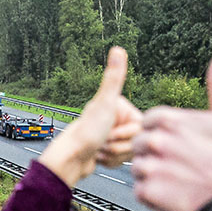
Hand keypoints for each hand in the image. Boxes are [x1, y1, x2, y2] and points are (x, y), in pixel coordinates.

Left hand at [39, 47, 139, 187]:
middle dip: (120, 145)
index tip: (111, 131)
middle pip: (137, 139)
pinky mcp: (107, 150)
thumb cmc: (85, 133)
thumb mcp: (104, 104)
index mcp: (119, 106)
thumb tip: (117, 48)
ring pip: (129, 151)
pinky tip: (98, 157)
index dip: (128, 134)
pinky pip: (120, 161)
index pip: (142, 125)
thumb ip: (114, 78)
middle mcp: (115, 118)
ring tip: (99, 150)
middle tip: (103, 142)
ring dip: (114, 154)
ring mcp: (111, 134)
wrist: (70, 160)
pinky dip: (110, 162)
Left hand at [132, 45, 211, 210]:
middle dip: (156, 153)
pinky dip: (153, 194)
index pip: (149, 122)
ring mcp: (149, 167)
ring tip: (179, 179)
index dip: (164, 133)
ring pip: (138, 167)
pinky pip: (140, 190)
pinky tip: (173, 193)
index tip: (182, 144)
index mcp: (169, 120)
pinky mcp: (146, 192)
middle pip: (140, 144)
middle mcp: (155, 142)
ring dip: (154, 174)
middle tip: (181, 164)